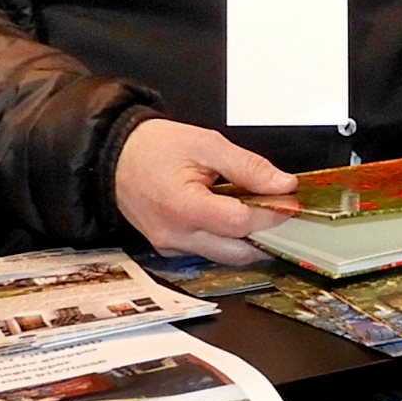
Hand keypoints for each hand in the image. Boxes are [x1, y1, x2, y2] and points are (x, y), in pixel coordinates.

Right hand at [114, 117, 296, 260]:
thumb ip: (248, 167)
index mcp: (183, 207)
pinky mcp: (169, 248)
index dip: (271, 214)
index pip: (241, 224)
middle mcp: (176, 236)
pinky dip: (226, 238)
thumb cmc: (154, 146)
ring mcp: (171, 246)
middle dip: (265, 235)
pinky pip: (207, 251)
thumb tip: (283, 185)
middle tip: (281, 212)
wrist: (112, 155)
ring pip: (224, 256)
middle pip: (237, 252)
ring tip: (258, 212)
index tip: (289, 201)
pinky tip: (232, 217)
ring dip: (247, 239)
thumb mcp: (207, 144)